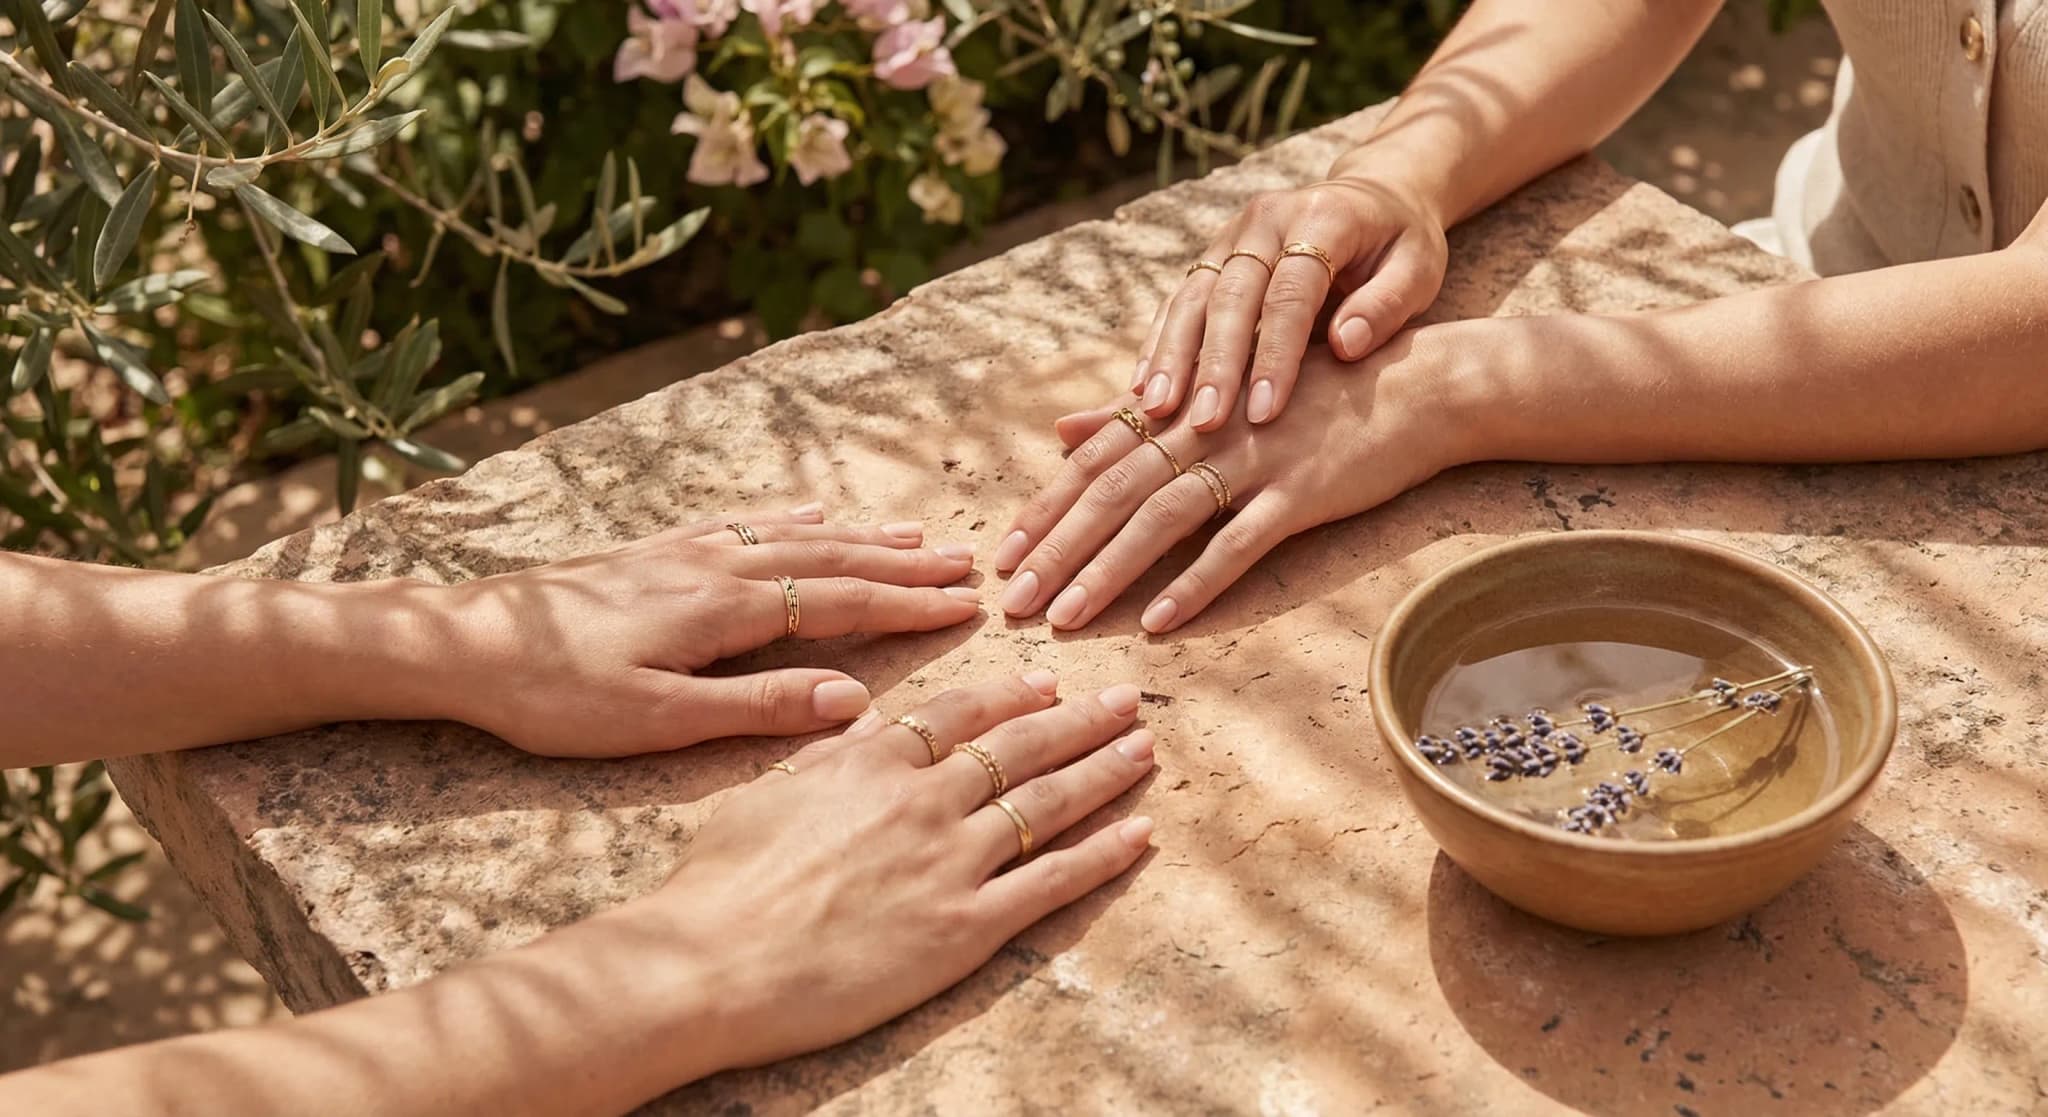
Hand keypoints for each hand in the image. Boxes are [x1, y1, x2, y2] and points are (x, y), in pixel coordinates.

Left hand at [440, 507, 984, 756]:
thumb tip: (853, 699)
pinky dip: (791, 517)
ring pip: (792, 534)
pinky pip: (743, 523)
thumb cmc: (554, 695)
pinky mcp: (653, 550)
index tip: (965, 605)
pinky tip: (810, 510)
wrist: (463, 644)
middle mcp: (714, 566)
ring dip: (859, 536)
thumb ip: (759, 706)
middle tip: (965, 562)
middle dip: (901, 563)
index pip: (838, 602)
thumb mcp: (658, 720)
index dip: (906, 604)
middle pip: (828, 557)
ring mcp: (683, 552)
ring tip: (914, 535)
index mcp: (723, 610)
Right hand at [608, 673, 1156, 1071]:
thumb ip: (829, 756)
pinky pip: (1052, 881)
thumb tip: (864, 723)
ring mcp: (950, 861)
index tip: (1047, 683)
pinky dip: (1102, 855)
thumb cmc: (719, 884)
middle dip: (1079, 720)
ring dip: (1102, 771)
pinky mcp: (967, 927)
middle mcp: (922, 799)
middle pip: (1019, 746)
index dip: (1010, 696)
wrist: (712, 961)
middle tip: (1123, 700)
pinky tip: (1138, 834)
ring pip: (1046, 803)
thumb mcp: (768, 792)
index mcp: (870, 759)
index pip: (959, 714)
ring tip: (1143, 749)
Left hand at [996, 327, 1470, 633]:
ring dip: (1106, 572)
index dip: (1045, 507)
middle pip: (1113, 493)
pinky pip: (1239, 545)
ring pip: (1161, 519)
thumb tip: (1063, 433)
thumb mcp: (1221, 393)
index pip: (1095, 462)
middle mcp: (1209, 428)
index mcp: (1184, 406)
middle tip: (1006, 602)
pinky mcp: (1302, 494)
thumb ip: (1139, 415)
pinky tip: (1158, 622)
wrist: (1420, 385)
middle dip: (1055, 550)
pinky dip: (1196, 583)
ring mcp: (1256, 460)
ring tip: (1060, 620)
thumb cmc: (1313, 392)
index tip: (998, 554)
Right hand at [1131, 172, 1446, 431]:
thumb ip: (1386, 305)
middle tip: (1203, 422)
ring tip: (1155, 411)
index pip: (1291, 292)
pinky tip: (1142, 390)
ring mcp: (1231, 235)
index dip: (1275, 354)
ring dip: (1171, 357)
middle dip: (1213, 364)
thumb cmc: (1400, 246)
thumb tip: (1345, 347)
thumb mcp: (1418, 269)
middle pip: (1230, 295)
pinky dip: (1159, 346)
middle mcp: (1265, 219)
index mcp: (1322, 217)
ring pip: (1192, 298)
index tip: (1265, 413)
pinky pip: (1178, 303)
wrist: (1374, 199)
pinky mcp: (1211, 256)